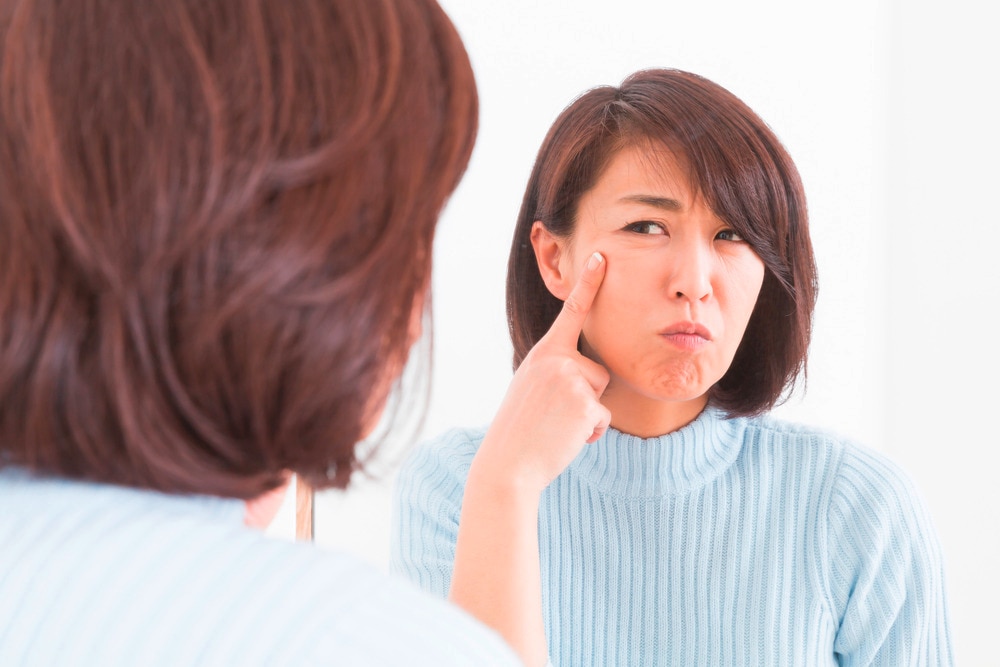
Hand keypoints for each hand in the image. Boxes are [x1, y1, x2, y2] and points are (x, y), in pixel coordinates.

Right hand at [475, 251, 610, 494]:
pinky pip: (603, 418)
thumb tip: (588, 374)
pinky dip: (590, 434)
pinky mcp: (585, 404)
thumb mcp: (531, 388)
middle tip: (553, 414)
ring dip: (588, 414)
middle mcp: (556, 360)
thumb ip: (555, 372)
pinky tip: (565, 439)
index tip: (603, 256)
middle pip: (598, 370)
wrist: (507, 464)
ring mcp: (571, 380)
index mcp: (543, 353)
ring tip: (558, 425)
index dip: (589, 283)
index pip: (571, 312)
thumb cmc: (520, 430)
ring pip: (602, 393)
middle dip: (587, 395)